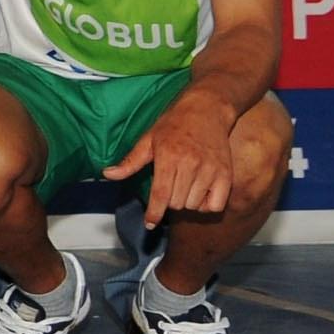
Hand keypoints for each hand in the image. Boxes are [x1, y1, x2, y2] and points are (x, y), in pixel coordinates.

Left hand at [108, 88, 238, 227]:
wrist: (207, 110)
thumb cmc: (173, 124)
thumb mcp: (148, 139)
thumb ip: (130, 161)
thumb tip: (107, 174)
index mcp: (169, 157)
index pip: (161, 194)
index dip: (154, 213)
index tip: (149, 224)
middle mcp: (191, 165)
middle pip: (176, 203)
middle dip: (168, 201)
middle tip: (169, 186)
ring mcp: (211, 170)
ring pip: (193, 205)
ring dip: (186, 202)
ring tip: (184, 185)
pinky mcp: (226, 174)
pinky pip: (215, 205)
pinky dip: (206, 204)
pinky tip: (200, 192)